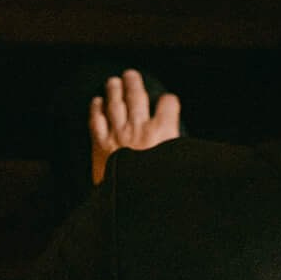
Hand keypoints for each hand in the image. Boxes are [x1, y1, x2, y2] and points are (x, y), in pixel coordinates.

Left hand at [90, 69, 181, 186]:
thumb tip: (183, 147)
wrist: (133, 204)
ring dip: (114, 90)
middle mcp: (139, 128)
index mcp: (163, 133)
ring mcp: (118, 134)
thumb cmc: (158, 187)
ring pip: (115, 104)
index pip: (168, 105)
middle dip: (134, 83)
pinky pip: (96, 120)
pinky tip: (97, 101)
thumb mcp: (178, 167)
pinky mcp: (100, 144)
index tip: (168, 102)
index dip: (169, 101)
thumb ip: (178, 151)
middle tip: (131, 75)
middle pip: (136, 97)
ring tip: (114, 81)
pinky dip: (96, 109)